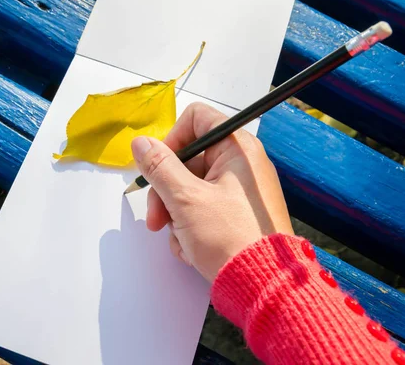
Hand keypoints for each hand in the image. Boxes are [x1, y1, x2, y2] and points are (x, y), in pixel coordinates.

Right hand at [131, 102, 293, 282]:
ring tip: (181, 238)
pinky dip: (191, 227)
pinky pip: (203, 208)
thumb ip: (159, 167)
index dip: (171, 139)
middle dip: (166, 191)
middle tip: (157, 218)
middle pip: (188, 160)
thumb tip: (141, 143)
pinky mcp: (237, 214)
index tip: (156, 167)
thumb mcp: (185, 199)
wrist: (263, 285)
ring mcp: (240, 191)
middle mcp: (241, 164)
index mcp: (237, 148)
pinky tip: (192, 248)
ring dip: (176, 214)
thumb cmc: (230, 237)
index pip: (196, 119)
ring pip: (191, 188)